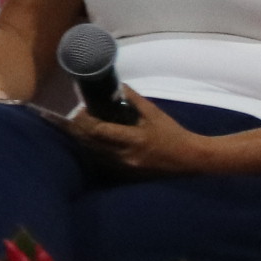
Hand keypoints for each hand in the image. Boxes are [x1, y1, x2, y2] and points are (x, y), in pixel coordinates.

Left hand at [63, 91, 216, 174]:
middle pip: (91, 143)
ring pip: (93, 154)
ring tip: (75, 126)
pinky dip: (92, 150)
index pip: (99, 131)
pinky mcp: (125, 174)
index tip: (79, 109)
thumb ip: (134, 99)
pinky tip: (87, 141)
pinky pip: (101, 162)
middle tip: (70, 116)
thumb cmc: (173, 133)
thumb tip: (118, 85)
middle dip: (77, 129)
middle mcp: (126, 155)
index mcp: (134, 139)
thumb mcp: (155, 113)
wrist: (190, 158)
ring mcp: (124, 167)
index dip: (84, 120)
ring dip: (81, 140)